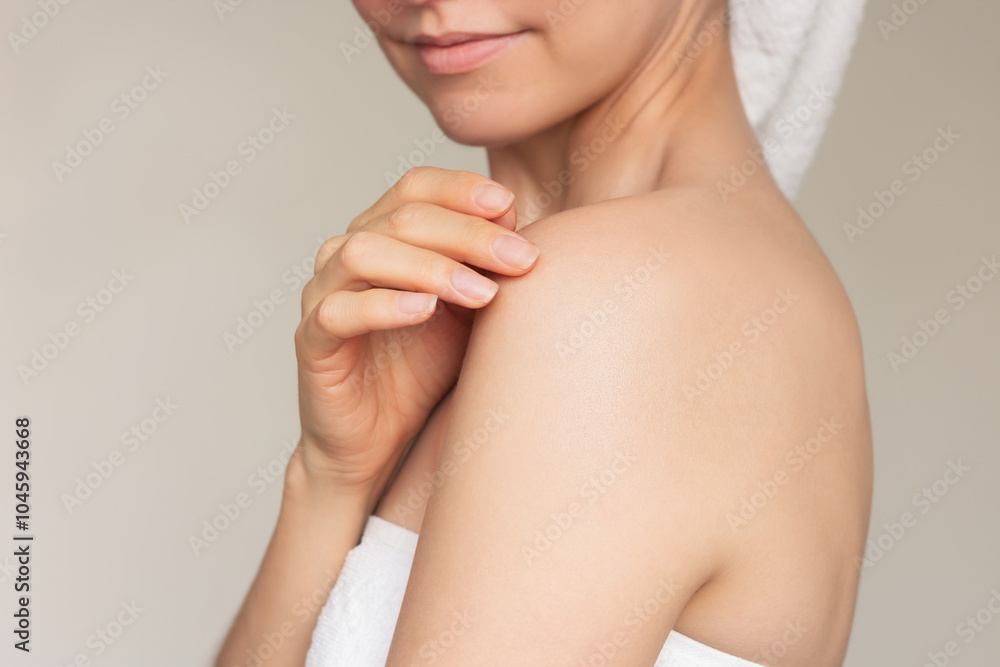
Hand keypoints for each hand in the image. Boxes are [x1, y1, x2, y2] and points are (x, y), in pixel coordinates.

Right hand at [292, 167, 539, 498]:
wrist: (378, 443)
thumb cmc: (422, 370)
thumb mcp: (468, 310)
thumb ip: (483, 265)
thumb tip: (513, 215)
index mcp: (382, 237)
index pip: (414, 189)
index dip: (459, 189)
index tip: (509, 206)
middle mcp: (345, 255)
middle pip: (401, 218)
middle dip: (467, 234)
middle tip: (519, 258)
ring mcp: (322, 296)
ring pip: (364, 254)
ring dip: (430, 266)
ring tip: (481, 292)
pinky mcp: (311, 343)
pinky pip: (338, 313)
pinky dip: (384, 306)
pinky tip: (425, 310)